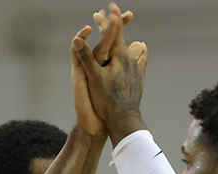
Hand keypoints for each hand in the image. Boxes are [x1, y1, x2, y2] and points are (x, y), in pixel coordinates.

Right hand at [74, 4, 148, 136]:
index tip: (105, 9)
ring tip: (122, 33)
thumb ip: (86, 57)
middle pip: (121, 38)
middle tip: (108, 16)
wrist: (124, 119)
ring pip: (132, 47)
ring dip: (124, 39)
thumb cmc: (107, 100)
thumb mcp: (93, 78)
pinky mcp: (139, 78)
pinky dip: (138, 52)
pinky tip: (138, 52)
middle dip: (113, 27)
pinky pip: (140, 60)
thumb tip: (77, 39)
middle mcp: (130, 59)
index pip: (113, 31)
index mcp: (119, 56)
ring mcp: (136, 69)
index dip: (107, 19)